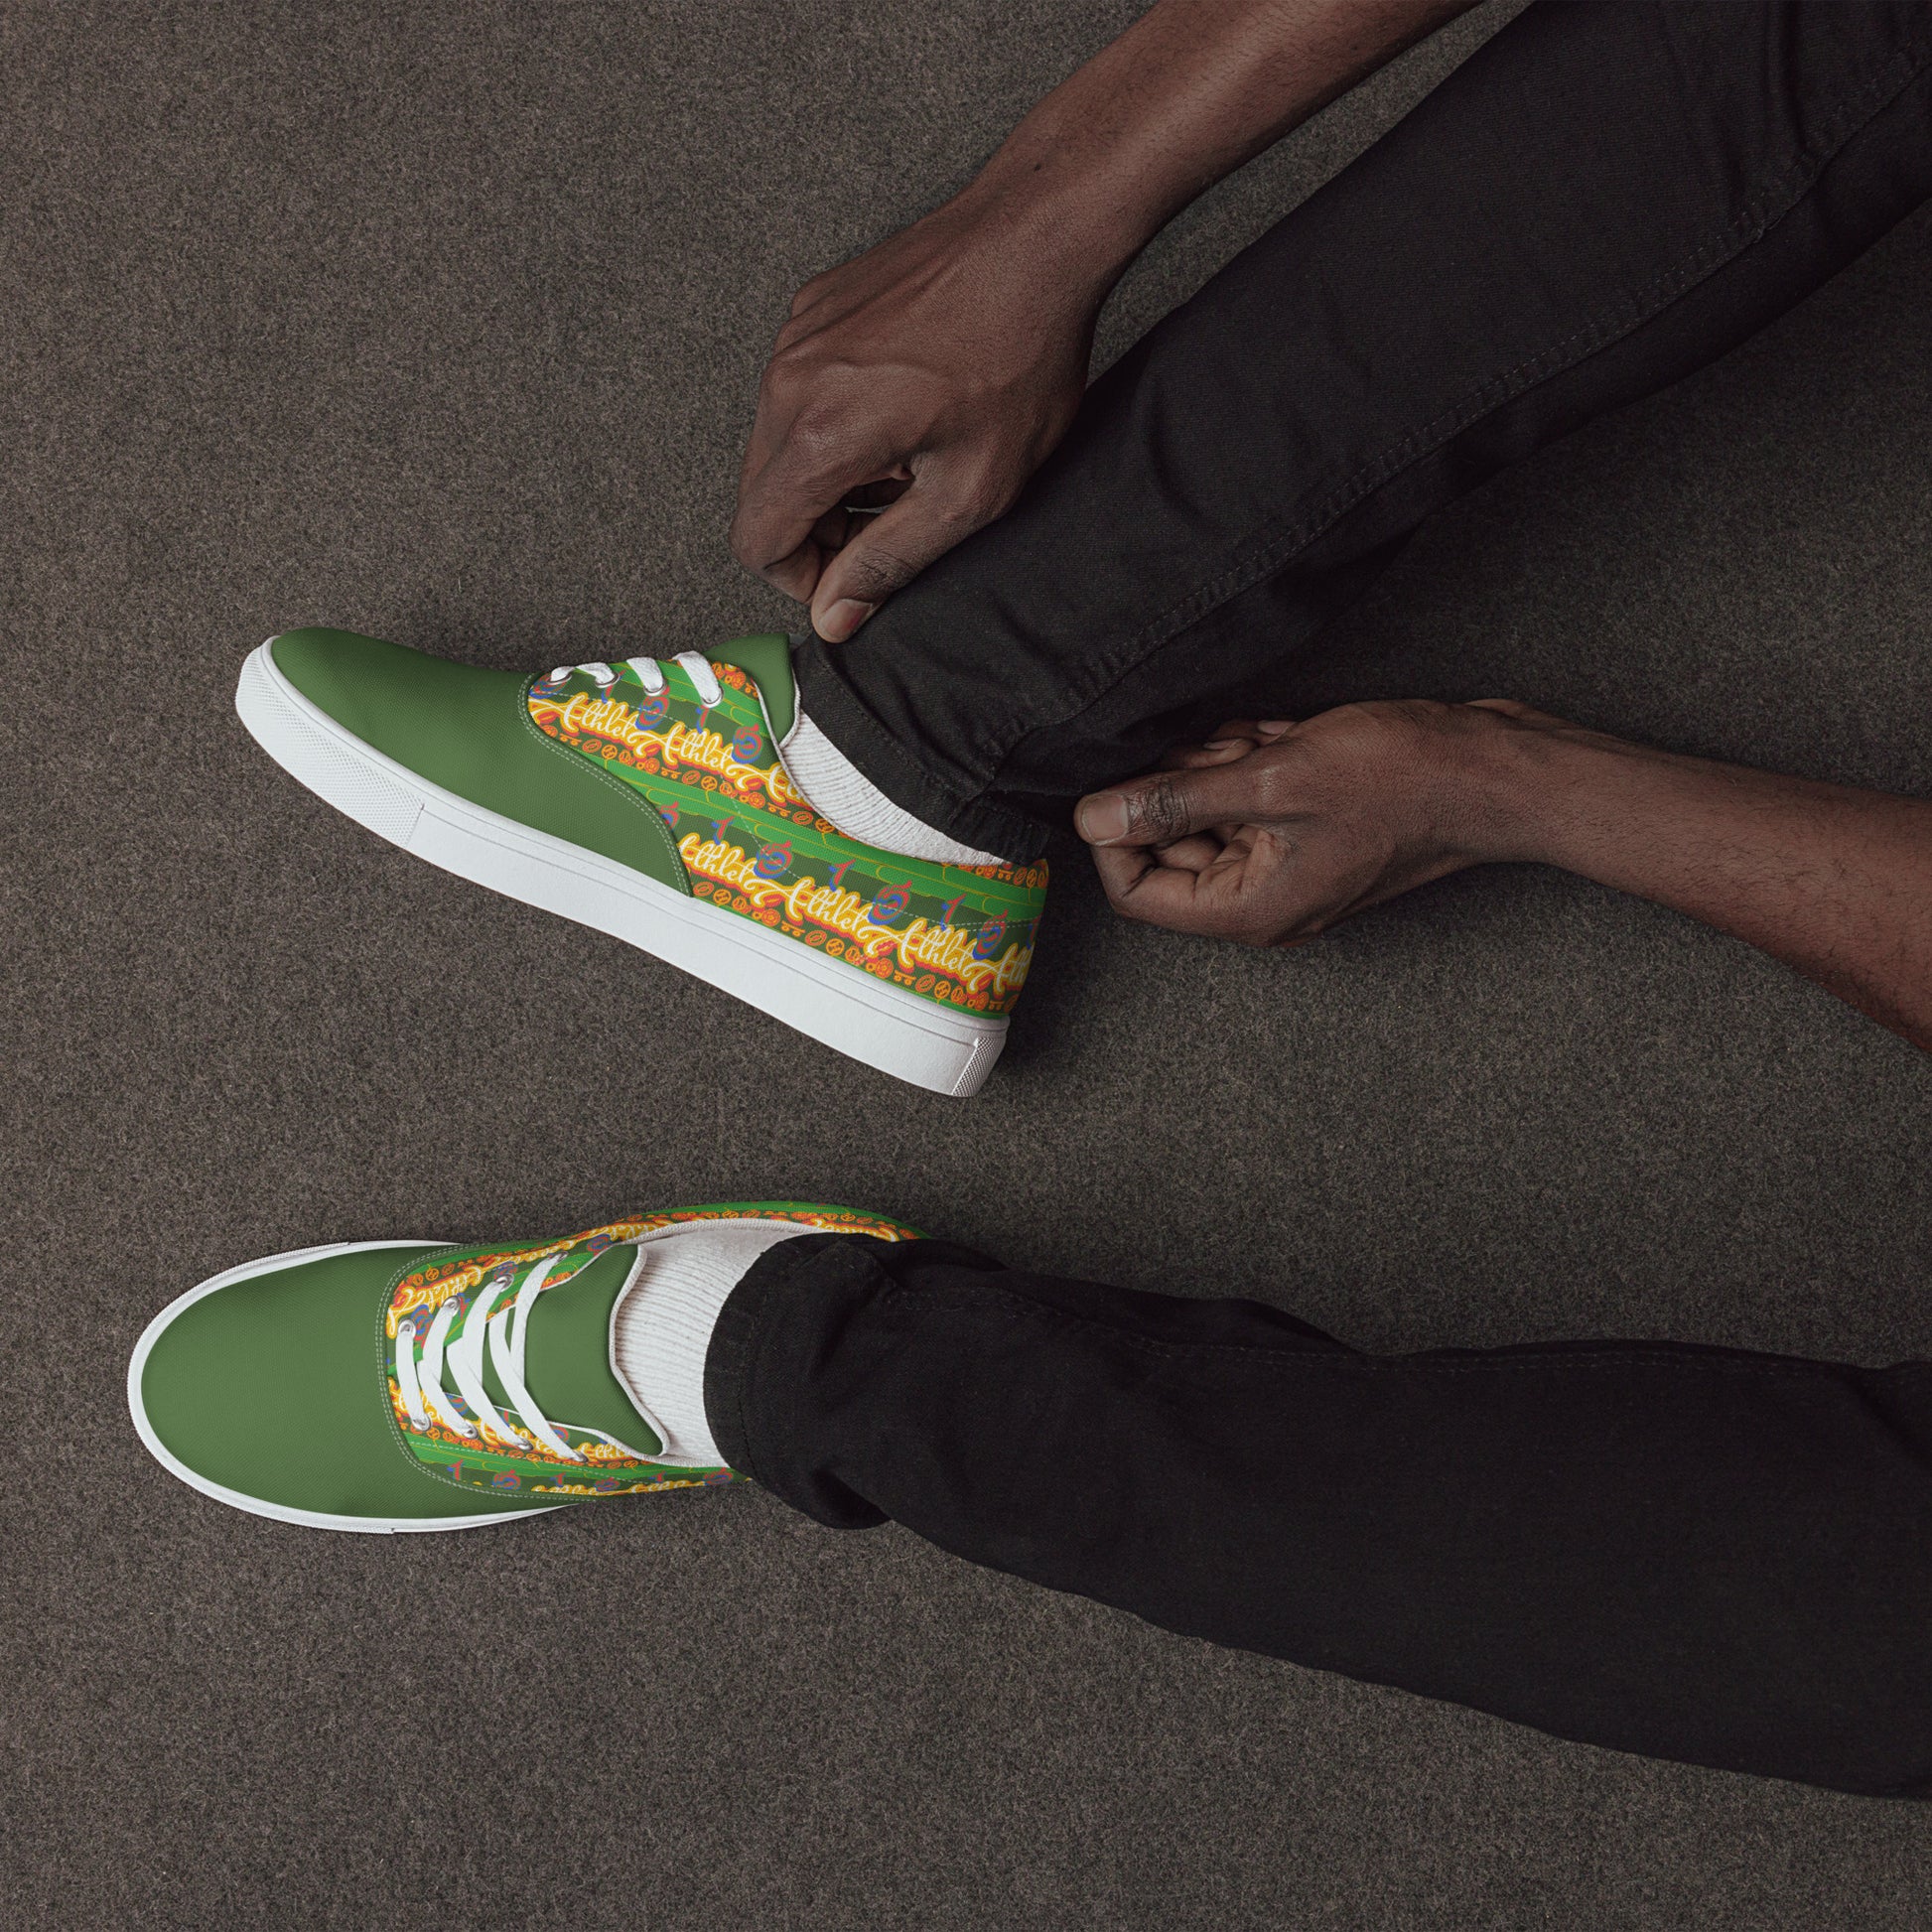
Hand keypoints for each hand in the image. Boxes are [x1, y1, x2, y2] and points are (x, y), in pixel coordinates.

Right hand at [730, 189, 1103, 642]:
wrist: (1035, 237)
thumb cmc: (1020, 356)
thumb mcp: (971, 491)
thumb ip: (890, 562)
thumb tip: (835, 617)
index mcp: (821, 434)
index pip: (757, 540)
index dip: (802, 579)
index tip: (854, 575)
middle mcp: (789, 380)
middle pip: (760, 495)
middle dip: (816, 528)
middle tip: (893, 517)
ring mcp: (796, 337)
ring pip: (776, 445)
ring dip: (828, 475)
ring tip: (907, 460)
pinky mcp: (813, 308)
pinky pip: (796, 392)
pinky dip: (833, 423)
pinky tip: (902, 411)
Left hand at [1076, 700, 1575, 944]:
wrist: (1496, 770)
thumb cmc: (1403, 781)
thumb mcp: (1273, 780)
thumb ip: (1175, 801)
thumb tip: (1092, 817)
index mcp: (1249, 908)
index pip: (1136, 892)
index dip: (1116, 834)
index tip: (1126, 778)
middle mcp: (1265, 898)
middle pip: (1172, 848)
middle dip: (1180, 788)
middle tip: (1216, 747)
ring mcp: (1291, 865)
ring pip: (1213, 814)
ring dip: (1222, 766)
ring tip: (1259, 739)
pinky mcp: (1313, 830)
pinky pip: (1255, 798)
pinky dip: (1257, 760)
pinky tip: (1286, 736)